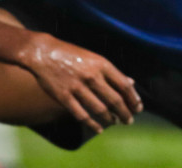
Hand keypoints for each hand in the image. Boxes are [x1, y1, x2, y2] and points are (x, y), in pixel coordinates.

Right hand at [20, 34, 142, 132]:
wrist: (43, 52)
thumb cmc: (71, 54)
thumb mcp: (94, 58)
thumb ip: (111, 72)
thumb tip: (130, 82)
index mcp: (101, 64)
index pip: (123, 85)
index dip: (133, 99)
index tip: (138, 108)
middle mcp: (91, 76)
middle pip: (114, 100)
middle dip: (124, 113)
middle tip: (129, 120)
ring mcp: (77, 87)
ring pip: (100, 109)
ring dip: (110, 119)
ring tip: (115, 122)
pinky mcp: (64, 97)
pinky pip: (82, 115)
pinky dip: (92, 124)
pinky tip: (99, 129)